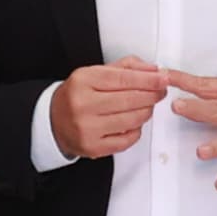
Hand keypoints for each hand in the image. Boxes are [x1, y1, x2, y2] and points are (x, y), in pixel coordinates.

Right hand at [51, 58, 167, 160]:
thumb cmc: (78, 96)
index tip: (163, 78)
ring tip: (148, 105)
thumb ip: (126, 68)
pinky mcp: (93, 147)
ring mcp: (87, 128)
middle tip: (160, 91)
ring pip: (132, 120)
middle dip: (152, 95)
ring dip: (147, 112)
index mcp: (83, 81)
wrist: (53, 120)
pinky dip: (137, 130)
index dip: (148, 79)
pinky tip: (134, 122)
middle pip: (130, 99)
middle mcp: (83, 105)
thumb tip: (153, 71)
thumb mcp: (95, 73)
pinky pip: (127, 139)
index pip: (123, 79)